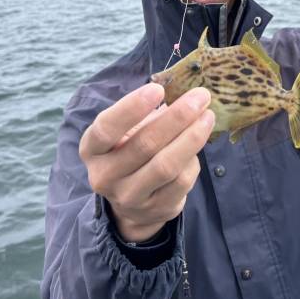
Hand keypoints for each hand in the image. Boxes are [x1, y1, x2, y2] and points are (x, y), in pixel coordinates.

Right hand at [79, 83, 214, 241]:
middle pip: (145, 144)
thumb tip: (181, 92)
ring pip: (166, 165)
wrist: (132, 201)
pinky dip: (193, 159)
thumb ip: (145, 113)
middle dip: (178, 117)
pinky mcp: (155, 210)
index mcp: (92, 149)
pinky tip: (198, 143)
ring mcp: (129, 197)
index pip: (107, 128)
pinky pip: (181, 182)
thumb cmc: (129, 150)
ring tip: (207, 117)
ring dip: (192, 137)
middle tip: (201, 97)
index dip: (132, 108)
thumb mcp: (126, 130)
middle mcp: (105, 176)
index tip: (158, 89)